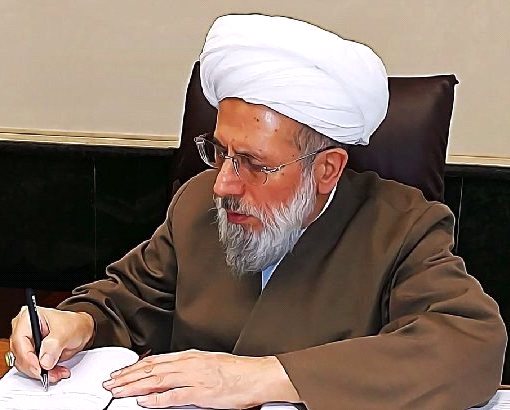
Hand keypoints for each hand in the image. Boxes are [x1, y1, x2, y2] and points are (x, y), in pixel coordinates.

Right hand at [10, 306, 94, 382]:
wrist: (81, 329)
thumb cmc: (73, 324)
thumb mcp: (66, 331)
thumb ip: (54, 345)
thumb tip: (44, 361)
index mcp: (27, 318)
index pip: (19, 340)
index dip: (27, 357)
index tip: (39, 368)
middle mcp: (23, 330)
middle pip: (20, 355)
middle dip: (36, 367)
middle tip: (52, 373)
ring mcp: (26, 343)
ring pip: (25, 364)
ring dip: (42, 372)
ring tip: (58, 372)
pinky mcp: (31, 354)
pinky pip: (32, 368)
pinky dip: (45, 372)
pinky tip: (56, 371)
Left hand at [103, 349, 299, 408]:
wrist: (256, 375)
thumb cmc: (236, 371)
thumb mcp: (208, 362)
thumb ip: (188, 366)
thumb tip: (171, 372)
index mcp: (190, 356)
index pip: (156, 360)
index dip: (135, 366)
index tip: (121, 372)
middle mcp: (189, 363)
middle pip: (152, 369)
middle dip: (128, 376)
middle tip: (112, 383)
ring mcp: (194, 377)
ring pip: (157, 380)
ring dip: (135, 386)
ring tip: (119, 391)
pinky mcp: (201, 392)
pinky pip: (173, 396)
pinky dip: (156, 399)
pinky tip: (144, 402)